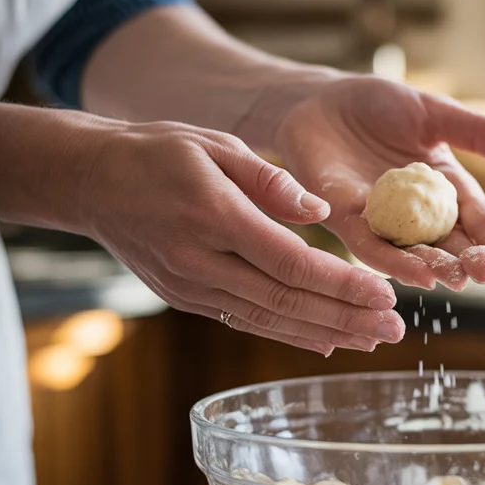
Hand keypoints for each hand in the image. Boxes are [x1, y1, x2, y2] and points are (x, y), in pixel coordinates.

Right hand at [83, 120, 404, 354]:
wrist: (90, 181)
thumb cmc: (156, 152)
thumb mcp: (213, 144)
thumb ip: (269, 180)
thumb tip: (321, 214)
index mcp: (214, 216)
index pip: (290, 262)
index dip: (341, 284)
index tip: (384, 294)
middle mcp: (201, 261)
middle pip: (286, 301)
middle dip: (346, 318)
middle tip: (394, 329)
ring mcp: (190, 286)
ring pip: (269, 319)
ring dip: (325, 333)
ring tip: (372, 340)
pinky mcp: (185, 298)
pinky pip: (246, 320)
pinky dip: (289, 333)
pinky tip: (326, 341)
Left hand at [262, 76, 484, 290]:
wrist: (320, 101)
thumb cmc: (379, 105)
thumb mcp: (435, 114)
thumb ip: (478, 132)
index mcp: (446, 189)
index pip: (479, 220)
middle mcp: (419, 214)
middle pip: (451, 245)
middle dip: (471, 261)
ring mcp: (384, 222)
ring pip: (415, 253)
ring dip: (437, 268)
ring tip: (457, 279)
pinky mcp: (346, 221)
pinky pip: (372, 247)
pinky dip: (393, 262)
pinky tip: (415, 275)